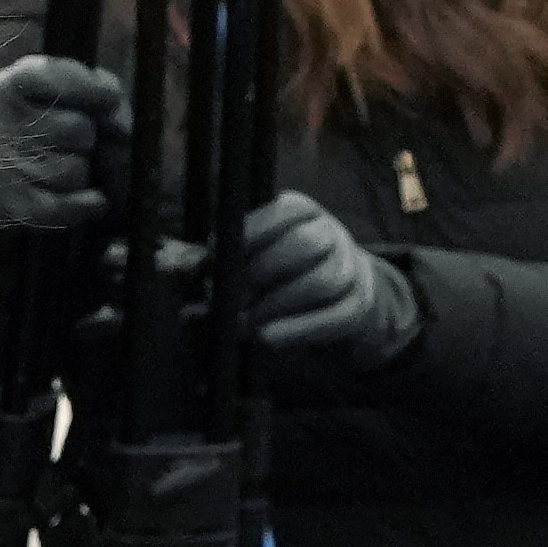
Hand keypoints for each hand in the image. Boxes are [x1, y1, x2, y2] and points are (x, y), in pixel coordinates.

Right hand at [0, 54, 127, 290]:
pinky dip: (84, 205)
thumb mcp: (34, 98)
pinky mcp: (4, 206)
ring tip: (58, 171)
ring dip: (80, 174)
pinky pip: (63, 206)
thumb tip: (116, 108)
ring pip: (75, 169)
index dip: (89, 87)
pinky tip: (93, 201)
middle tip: (69, 145)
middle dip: (87, 140)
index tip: (110, 99)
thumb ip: (80, 86)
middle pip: (78, 128)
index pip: (52, 75)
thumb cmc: (14, 138)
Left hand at [231, 191, 417, 389]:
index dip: (252, 229)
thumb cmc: (290, 270)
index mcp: (306, 213)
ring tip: (245, 320)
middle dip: (262, 270)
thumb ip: (229, 261)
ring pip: (320, 282)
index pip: (286, 210)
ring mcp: (350, 271)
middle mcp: (332, 235)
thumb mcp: (262, 252)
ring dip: (275, 304)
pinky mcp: (357, 308)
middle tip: (231, 294)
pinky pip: (332, 319)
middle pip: (306, 244)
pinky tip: (266, 336)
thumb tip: (190, 277)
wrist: (347, 292)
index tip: (216, 249)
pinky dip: (295, 330)